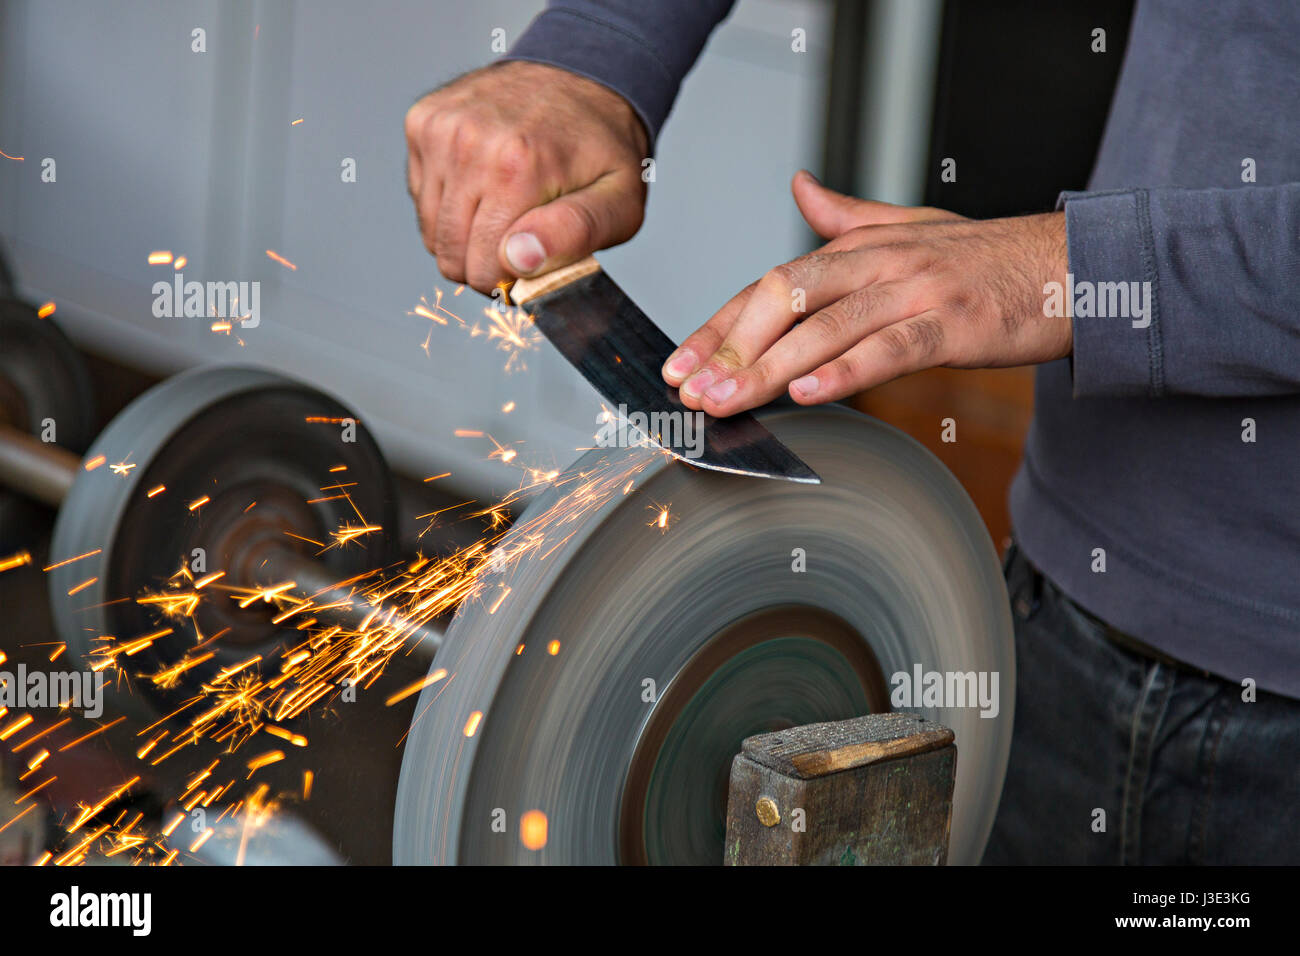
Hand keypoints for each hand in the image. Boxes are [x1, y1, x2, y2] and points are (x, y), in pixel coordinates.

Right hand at [405, 61, 649, 292]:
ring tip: (504, 209)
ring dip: (465, 236)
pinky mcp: (422, 123)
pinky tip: (483, 182)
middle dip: (486, 262)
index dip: (511, 279)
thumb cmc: (602, 147)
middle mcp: (469, 143)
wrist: (580, 74)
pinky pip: (421, 199)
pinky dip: (449, 204)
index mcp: (518, 166)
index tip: (535, 260)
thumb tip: (518, 259)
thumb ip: (576, 234)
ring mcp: (440, 129)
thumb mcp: (619, 201)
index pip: (485, 269)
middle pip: (452, 255)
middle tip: (522, 238)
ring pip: (432, 233)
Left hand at [663, 170, 1069, 414]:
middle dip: (729, 348)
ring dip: (769, 367)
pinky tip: (809, 393)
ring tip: (729, 401)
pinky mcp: (953, 324)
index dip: (719, 326)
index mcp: (860, 246)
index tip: (680, 364)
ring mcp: (916, 291)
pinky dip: (847, 370)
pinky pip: (890, 348)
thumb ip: (847, 217)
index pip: (770, 284)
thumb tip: (800, 188)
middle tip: (691, 392)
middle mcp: (879, 262)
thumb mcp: (911, 227)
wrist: (1073, 264)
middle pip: (784, 298)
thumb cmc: (988, 259)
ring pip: (827, 326)